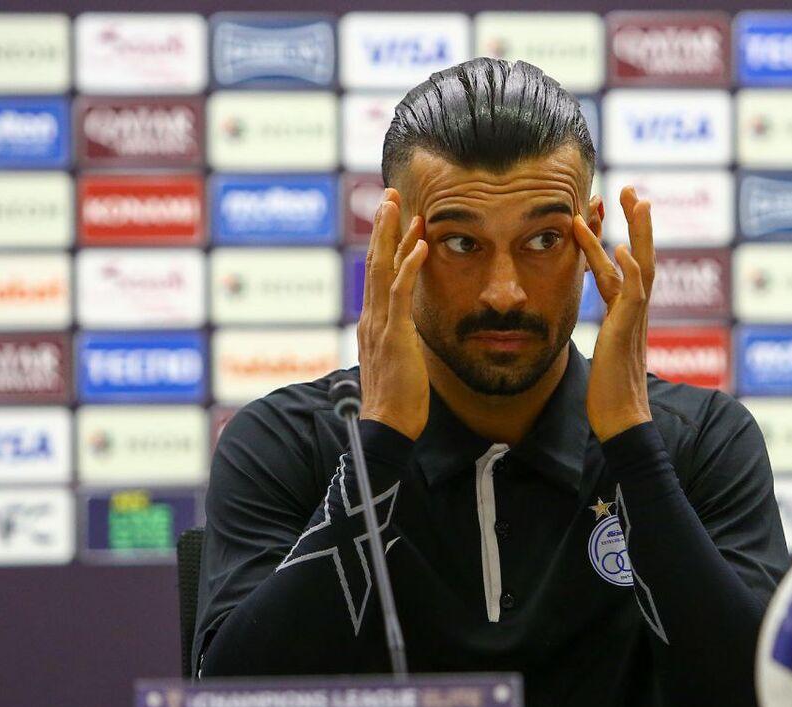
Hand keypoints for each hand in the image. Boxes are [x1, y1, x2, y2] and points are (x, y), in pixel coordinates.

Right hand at [356, 188, 429, 440]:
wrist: (388, 426)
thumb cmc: (397, 400)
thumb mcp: (397, 360)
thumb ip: (398, 339)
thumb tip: (405, 328)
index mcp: (372, 322)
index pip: (376, 273)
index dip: (383, 242)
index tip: (392, 216)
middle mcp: (371, 317)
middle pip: (373, 262)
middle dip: (382, 226)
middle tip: (390, 195)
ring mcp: (380, 325)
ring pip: (382, 270)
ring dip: (392, 235)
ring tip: (399, 205)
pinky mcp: (394, 335)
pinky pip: (401, 294)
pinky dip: (409, 266)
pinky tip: (420, 245)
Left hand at [573, 186, 654, 441]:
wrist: (620, 417)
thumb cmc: (609, 389)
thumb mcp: (605, 348)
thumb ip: (608, 328)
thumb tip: (603, 322)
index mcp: (626, 311)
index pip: (623, 265)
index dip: (615, 236)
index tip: (608, 208)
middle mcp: (635, 309)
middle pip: (641, 255)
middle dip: (636, 221)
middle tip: (631, 187)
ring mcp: (634, 318)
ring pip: (642, 266)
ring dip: (639, 233)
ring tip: (637, 201)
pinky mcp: (627, 331)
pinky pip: (633, 296)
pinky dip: (631, 272)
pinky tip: (626, 250)